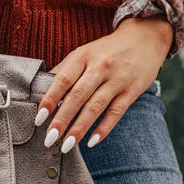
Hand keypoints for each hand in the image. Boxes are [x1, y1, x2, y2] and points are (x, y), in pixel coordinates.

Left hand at [34, 16, 173, 151]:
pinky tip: (92, 142)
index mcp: (83, 55)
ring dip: (80, 128)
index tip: (38, 119)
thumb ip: (65, 71)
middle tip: (49, 139)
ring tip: (67, 146)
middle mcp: (100, 66)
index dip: (49, 99)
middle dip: (62, 119)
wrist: (145, 38)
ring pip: (96, 107)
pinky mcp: (132, 90)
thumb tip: (41, 92)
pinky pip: (116, 112)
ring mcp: (117, 79)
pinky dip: (104, 128)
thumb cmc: (106, 51)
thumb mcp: (84, 53)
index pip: (63, 80)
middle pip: (78, 96)